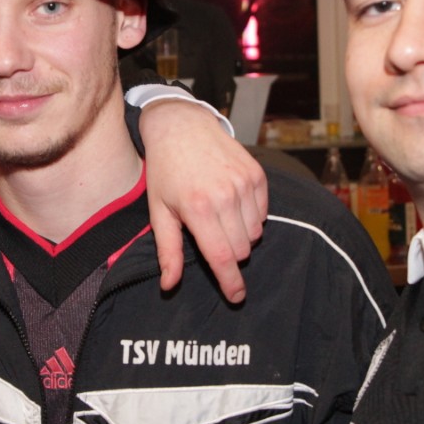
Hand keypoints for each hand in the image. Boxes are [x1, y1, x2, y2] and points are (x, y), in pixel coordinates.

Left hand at [140, 99, 267, 301]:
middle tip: (211, 236)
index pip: (222, 257)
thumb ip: (168, 250)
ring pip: (254, 233)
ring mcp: (244, 184)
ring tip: (219, 217)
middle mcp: (225, 196)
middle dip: (229, 253)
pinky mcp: (257, 175)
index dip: (231, 282)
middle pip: (241, 249)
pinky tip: (231, 203)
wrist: (182, 126)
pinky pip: (263, 213)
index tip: (237, 297)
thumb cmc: (166, 171)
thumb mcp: (159, 211)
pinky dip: (251, 217)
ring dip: (240, 235)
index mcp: (198, 209)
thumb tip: (169, 285)